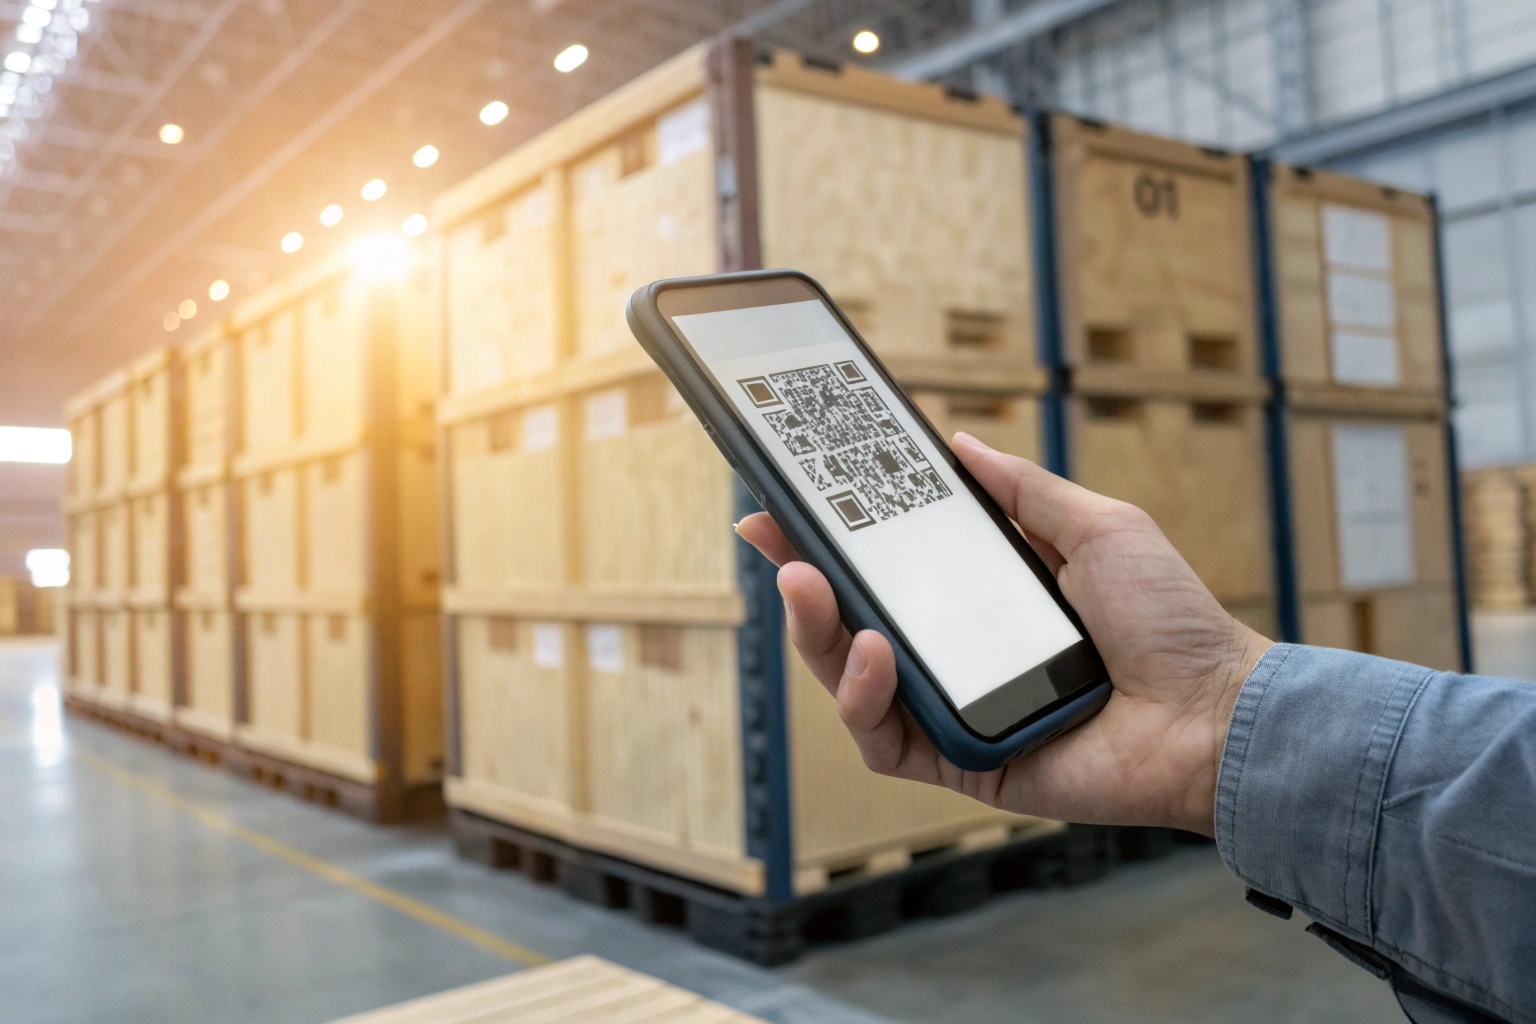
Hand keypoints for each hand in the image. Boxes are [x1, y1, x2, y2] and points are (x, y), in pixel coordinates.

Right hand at [736, 432, 1271, 835]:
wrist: (1213, 708)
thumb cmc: (1168, 619)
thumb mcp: (1095, 525)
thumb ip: (1022, 488)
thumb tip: (959, 443)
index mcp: (981, 601)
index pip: (885, 570)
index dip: (830, 541)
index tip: (784, 506)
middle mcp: (958, 657)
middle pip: (849, 625)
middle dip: (802, 584)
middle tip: (776, 542)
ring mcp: (954, 713)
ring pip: (850, 684)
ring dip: (817, 637)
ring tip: (810, 591)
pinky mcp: (960, 766)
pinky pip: (885, 741)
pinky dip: (866, 698)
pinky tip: (876, 654)